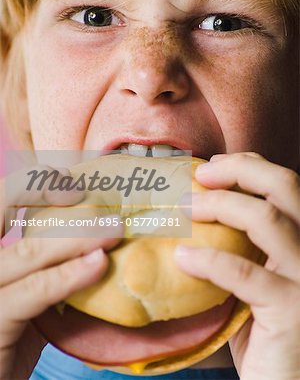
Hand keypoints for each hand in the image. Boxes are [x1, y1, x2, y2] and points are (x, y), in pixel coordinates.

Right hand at [0, 166, 122, 379]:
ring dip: (77, 236)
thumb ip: (47, 266)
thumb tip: (94, 240)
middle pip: (1, 210)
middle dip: (44, 192)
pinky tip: (97, 264)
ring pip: (28, 250)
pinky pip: (34, 291)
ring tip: (113, 230)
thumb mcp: (26, 293)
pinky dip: (68, 275)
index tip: (69, 183)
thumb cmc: (9, 335)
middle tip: (87, 194)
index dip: (29, 183)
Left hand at [174, 153, 299, 379]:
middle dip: (240, 171)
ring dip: (220, 205)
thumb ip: (244, 245)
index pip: (288, 185)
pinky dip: (209, 259)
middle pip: (286, 187)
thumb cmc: (266, 329)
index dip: (251, 166)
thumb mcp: (259, 277)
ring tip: (182, 209)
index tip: (212, 165)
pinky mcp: (292, 310)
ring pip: (267, 220)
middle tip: (200, 174)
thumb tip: (199, 209)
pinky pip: (245, 273)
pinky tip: (183, 257)